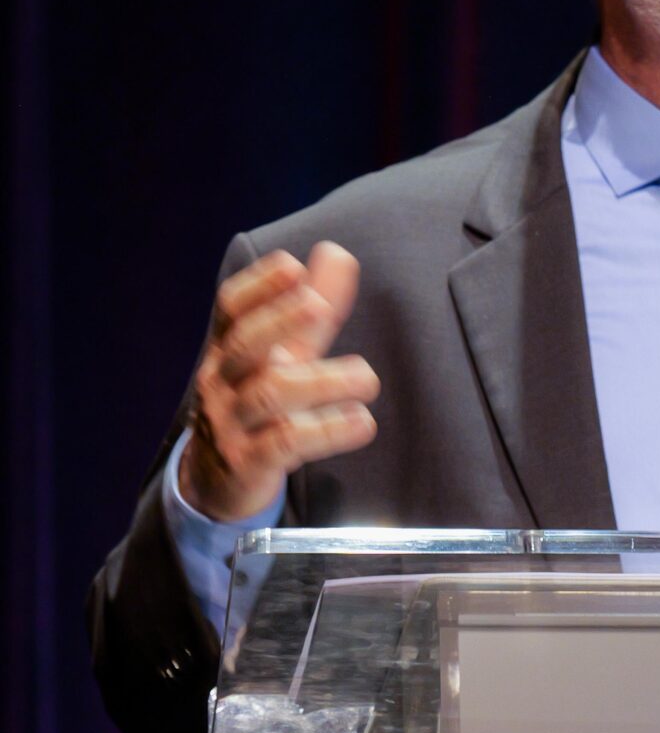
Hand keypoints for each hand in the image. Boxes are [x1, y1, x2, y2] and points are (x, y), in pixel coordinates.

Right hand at [181, 243, 378, 520]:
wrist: (219, 481)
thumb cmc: (259, 405)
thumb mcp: (284, 355)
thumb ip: (312, 308)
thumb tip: (337, 251)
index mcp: (228, 349)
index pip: (231, 309)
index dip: (259, 286)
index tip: (293, 266)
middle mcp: (222, 382)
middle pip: (244, 345)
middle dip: (280, 322)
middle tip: (318, 306)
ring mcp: (232, 424)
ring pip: (268, 395)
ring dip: (321, 382)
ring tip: (367, 378)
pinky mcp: (249, 464)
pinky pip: (284, 444)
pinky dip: (326, 432)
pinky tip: (362, 422)